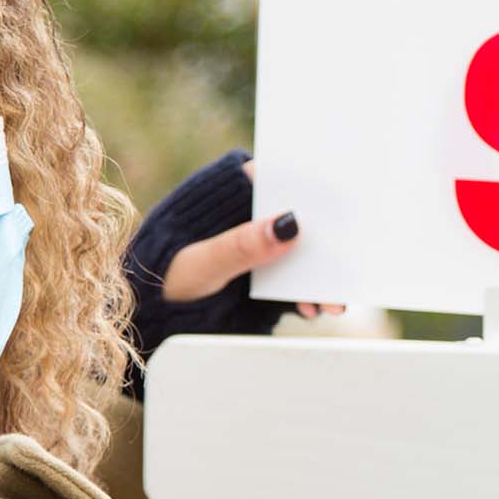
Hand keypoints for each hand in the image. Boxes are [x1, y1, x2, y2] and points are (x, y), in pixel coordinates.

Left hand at [119, 151, 344, 397]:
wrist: (151, 320)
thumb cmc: (161, 280)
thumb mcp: (200, 263)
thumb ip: (241, 245)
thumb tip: (288, 225)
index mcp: (229, 191)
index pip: (276, 178)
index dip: (307, 187)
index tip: (333, 201)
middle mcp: (250, 216)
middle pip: (298, 217)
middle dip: (323, 237)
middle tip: (347, 251)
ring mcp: (262, 248)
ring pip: (303, 254)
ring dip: (321, 274)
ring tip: (333, 297)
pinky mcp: (269, 280)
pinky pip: (298, 284)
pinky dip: (310, 296)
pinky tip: (315, 308)